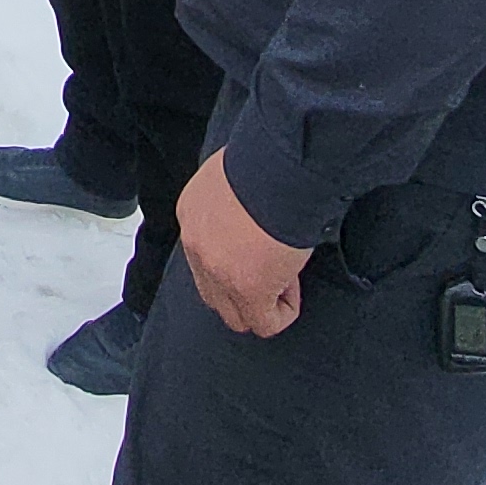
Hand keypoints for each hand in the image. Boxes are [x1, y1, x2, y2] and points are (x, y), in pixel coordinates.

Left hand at [179, 149, 311, 337]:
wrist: (280, 167)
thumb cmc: (268, 161)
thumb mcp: (237, 173)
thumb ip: (235, 199)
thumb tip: (255, 216)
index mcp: (192, 210)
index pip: (206, 252)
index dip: (238, 254)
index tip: (263, 241)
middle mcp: (196, 243)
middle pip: (212, 290)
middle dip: (242, 286)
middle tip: (273, 264)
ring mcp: (217, 270)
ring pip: (233, 313)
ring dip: (260, 302)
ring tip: (284, 274)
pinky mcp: (246, 289)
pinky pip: (263, 323)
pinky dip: (281, 312)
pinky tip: (293, 286)